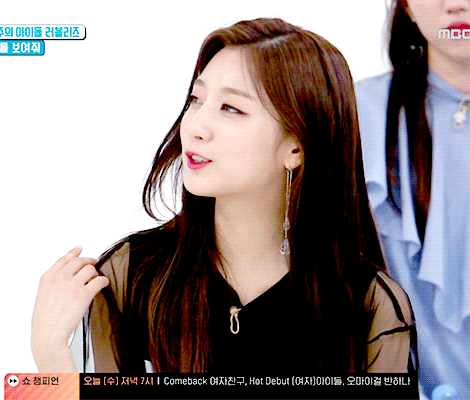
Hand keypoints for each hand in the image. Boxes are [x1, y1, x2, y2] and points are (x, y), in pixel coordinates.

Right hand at [31, 246, 108, 370]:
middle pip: (79, 261)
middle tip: (94, 262)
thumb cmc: (45, 321)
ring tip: (96, 279)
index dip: (74, 253)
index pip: (63, 259)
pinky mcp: (85, 294)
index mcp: (48, 278)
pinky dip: (104, 281)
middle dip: (88, 260)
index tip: (79, 248)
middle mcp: (60, 278)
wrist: (48, 335)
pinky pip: (100, 280)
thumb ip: (54, 284)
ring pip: (90, 269)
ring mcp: (72, 285)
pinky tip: (104, 284)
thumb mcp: (43, 296)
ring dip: (95, 273)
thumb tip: (68, 278)